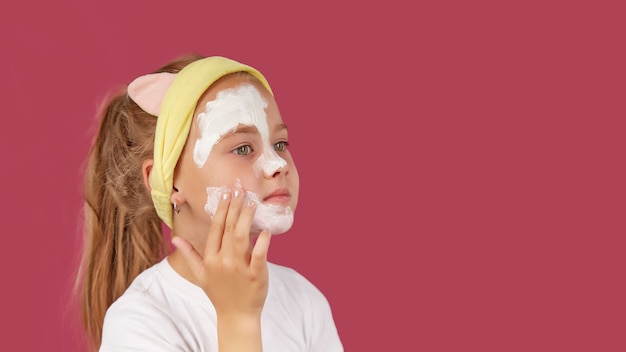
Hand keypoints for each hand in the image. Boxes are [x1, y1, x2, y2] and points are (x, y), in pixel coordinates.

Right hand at [171, 187, 271, 318]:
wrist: (236, 316)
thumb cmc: (219, 293)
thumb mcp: (201, 275)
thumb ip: (190, 255)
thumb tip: (175, 239)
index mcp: (210, 259)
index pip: (215, 229)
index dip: (220, 210)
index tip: (225, 194)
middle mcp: (223, 261)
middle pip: (228, 229)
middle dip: (234, 207)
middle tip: (239, 189)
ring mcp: (240, 268)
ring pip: (242, 238)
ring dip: (246, 218)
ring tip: (251, 202)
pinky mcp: (256, 275)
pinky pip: (260, 256)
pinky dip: (263, 243)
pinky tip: (265, 230)